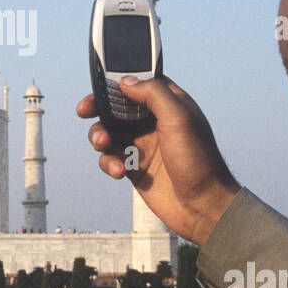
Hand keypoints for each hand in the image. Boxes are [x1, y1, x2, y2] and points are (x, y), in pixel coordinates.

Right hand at [76, 76, 240, 245]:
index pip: (139, 83)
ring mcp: (143, 144)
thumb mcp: (179, 119)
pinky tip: (120, 171)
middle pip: (117, 106)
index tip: (99, 85)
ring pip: (109, 132)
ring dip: (100, 135)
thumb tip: (125, 82)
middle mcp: (155, 122)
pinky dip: (109, 162)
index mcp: (169, 104)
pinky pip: (110, 157)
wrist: (202, 206)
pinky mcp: (134, 167)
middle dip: (99, 108)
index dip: (117, 81)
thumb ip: (153, 94)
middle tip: (84, 110)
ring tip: (103, 144)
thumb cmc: (198, 160)